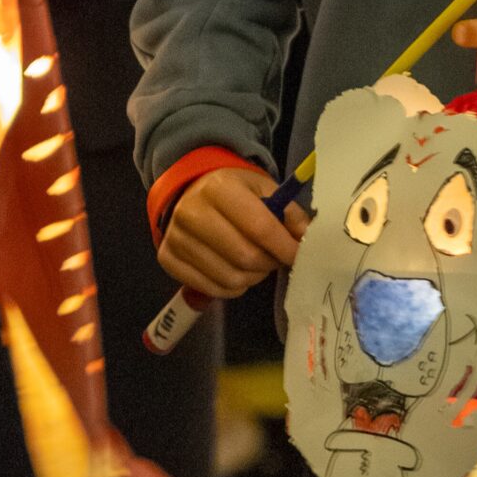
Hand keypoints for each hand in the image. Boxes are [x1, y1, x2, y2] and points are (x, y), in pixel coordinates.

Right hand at [160, 168, 309, 298]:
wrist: (190, 192)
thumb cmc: (235, 191)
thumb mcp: (264, 189)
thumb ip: (289, 213)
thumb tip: (308, 240)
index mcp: (219, 188)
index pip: (259, 227)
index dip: (284, 246)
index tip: (298, 255)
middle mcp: (191, 212)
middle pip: (244, 256)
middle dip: (269, 263)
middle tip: (276, 259)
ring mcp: (176, 238)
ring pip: (229, 278)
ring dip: (253, 277)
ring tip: (257, 264)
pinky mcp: (168, 259)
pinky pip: (210, 288)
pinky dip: (232, 288)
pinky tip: (237, 272)